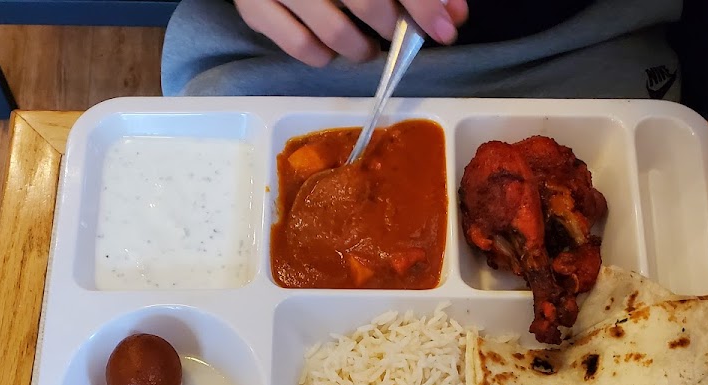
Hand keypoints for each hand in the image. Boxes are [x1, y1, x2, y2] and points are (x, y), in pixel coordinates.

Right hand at [234, 0, 467, 66]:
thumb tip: (452, 13)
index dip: (423, 3)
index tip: (446, 26)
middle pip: (366, 1)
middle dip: (395, 26)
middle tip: (401, 35)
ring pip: (335, 33)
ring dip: (361, 48)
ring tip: (367, 46)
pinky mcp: (255, 7)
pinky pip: (300, 47)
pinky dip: (323, 56)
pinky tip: (331, 48)